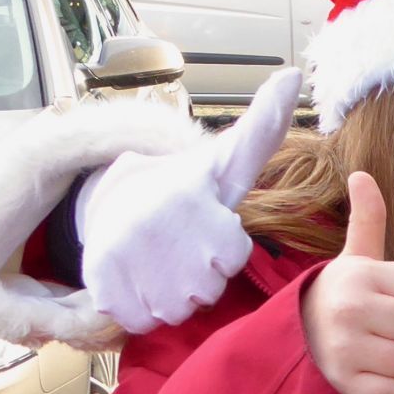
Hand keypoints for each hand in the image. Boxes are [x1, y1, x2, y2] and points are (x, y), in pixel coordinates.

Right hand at [82, 67, 302, 330]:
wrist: (108, 202)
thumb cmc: (184, 192)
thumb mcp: (223, 160)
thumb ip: (264, 128)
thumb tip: (292, 74)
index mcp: (192, 201)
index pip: (232, 257)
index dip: (223, 249)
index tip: (205, 227)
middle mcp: (158, 229)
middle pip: (207, 290)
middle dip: (200, 277)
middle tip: (183, 249)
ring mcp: (127, 258)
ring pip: (176, 309)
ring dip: (172, 296)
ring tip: (161, 263)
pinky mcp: (101, 284)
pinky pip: (142, 320)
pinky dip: (142, 309)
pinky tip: (139, 279)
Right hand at [302, 173, 393, 393]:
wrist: (297, 337)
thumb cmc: (343, 294)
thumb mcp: (356, 256)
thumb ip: (369, 218)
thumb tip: (362, 173)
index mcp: (362, 274)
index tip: (393, 297)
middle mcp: (351, 309)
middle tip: (385, 325)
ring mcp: (345, 348)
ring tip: (376, 346)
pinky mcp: (344, 383)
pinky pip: (392, 391)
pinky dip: (384, 386)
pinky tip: (365, 370)